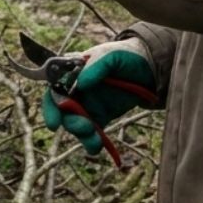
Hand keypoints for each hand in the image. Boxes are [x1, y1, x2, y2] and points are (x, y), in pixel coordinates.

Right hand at [41, 38, 156, 154]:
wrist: (151, 67)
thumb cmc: (127, 55)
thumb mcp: (111, 55)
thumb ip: (96, 66)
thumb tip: (80, 83)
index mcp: (72, 73)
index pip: (54, 89)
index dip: (50, 106)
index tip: (54, 122)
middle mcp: (76, 90)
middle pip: (62, 110)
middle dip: (68, 122)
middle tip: (83, 127)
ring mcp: (88, 104)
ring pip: (75, 123)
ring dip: (80, 134)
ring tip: (94, 139)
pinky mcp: (101, 116)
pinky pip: (92, 132)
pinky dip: (92, 142)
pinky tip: (97, 147)